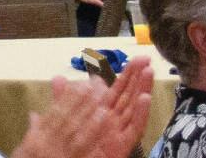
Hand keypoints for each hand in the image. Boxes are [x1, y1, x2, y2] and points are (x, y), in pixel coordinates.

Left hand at [11, 56, 152, 157]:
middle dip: (138, 76)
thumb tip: (58, 78)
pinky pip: (134, 129)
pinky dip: (141, 114)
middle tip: (147, 58)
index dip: (128, 73)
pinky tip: (145, 98)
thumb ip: (62, 99)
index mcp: (104, 110)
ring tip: (148, 71)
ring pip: (133, 107)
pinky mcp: (122, 145)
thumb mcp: (63, 119)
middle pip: (129, 94)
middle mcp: (114, 119)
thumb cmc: (72, 146)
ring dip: (142, 89)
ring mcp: (119, 131)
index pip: (118, 87)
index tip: (137, 59)